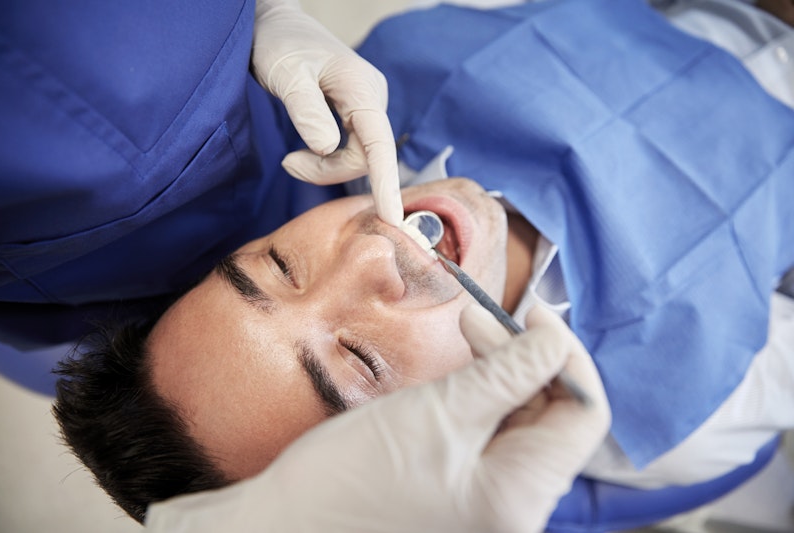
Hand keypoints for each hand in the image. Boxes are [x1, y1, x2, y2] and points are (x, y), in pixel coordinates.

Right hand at [144, 304, 609, 532]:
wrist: (284, 527)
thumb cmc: (350, 478)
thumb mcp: (436, 414)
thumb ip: (506, 376)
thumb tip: (553, 342)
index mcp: (521, 496)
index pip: (583, 413)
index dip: (564, 354)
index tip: (531, 313)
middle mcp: (516, 508)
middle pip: (552, 417)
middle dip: (525, 358)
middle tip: (479, 319)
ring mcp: (488, 503)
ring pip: (521, 423)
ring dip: (501, 373)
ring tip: (465, 338)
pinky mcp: (461, 492)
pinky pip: (490, 438)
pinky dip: (480, 398)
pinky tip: (454, 375)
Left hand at [251, 0, 402, 224]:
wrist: (277, 26)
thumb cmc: (281, 44)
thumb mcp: (286, 75)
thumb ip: (306, 111)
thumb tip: (327, 148)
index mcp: (361, 88)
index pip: (379, 143)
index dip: (386, 183)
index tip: (391, 217)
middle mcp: (372, 99)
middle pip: (365, 157)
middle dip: (327, 171)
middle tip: (288, 164)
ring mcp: (366, 108)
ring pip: (357, 157)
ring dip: (324, 167)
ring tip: (290, 160)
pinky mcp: (356, 115)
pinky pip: (350, 150)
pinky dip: (325, 160)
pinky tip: (301, 153)